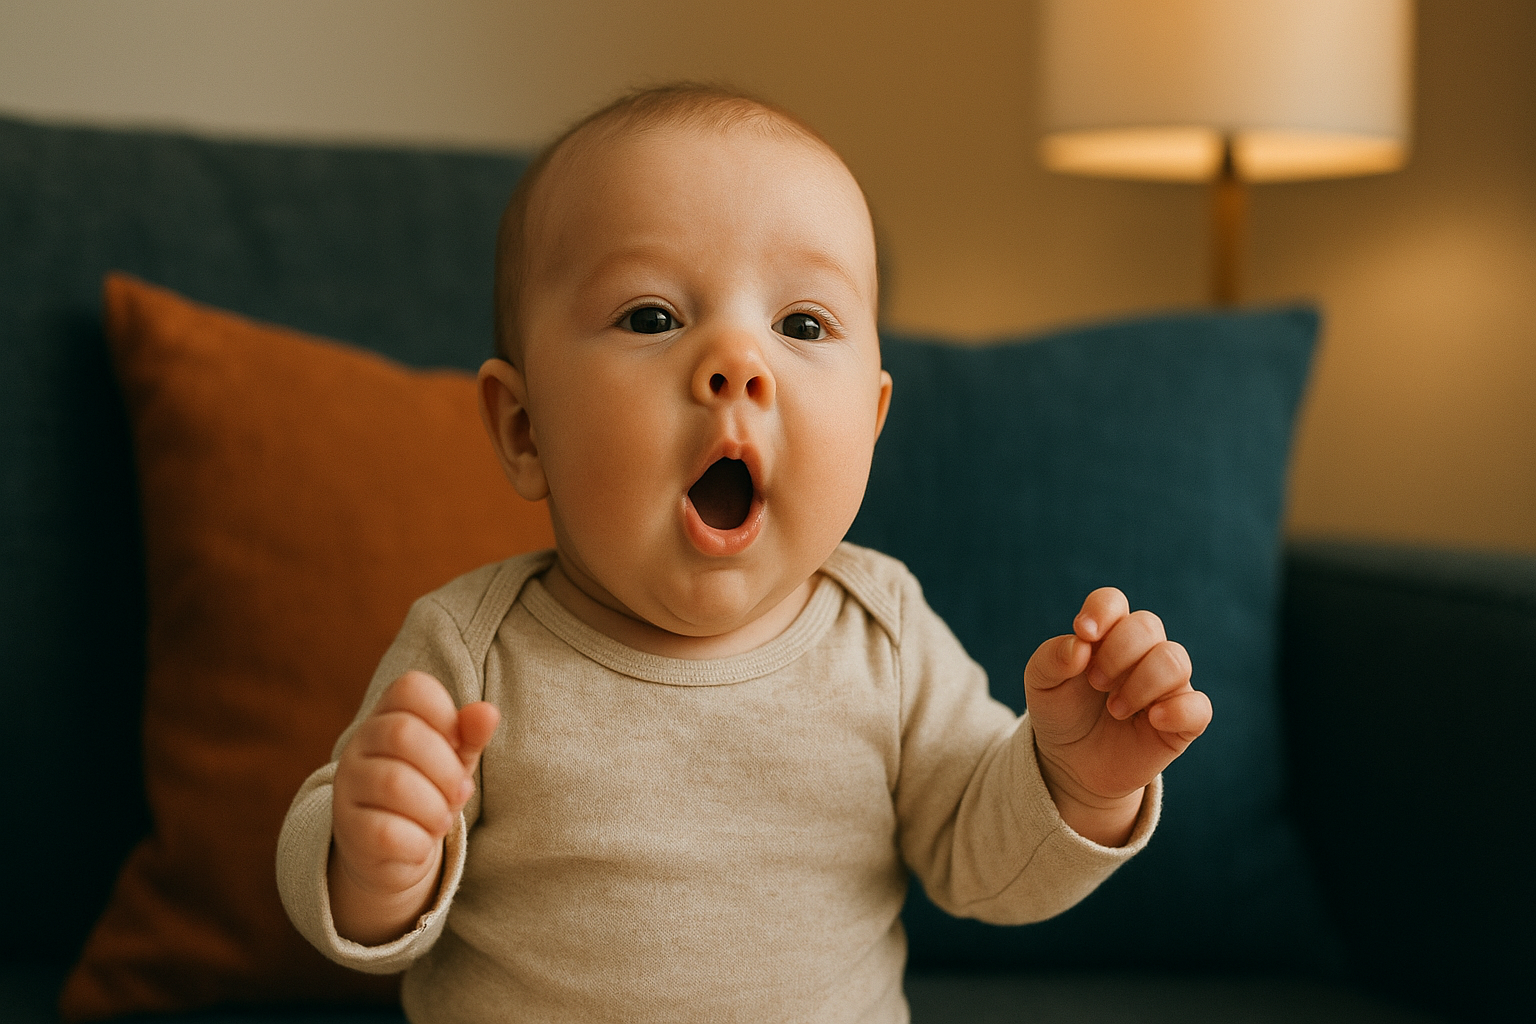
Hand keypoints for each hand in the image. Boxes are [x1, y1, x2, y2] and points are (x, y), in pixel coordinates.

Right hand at [329, 671, 498, 943]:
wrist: (392, 851)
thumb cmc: (429, 791)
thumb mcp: (456, 759)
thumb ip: (471, 734)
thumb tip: (487, 712)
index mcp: (387, 716)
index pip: (411, 688)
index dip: (446, 714)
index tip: (457, 744)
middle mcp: (359, 745)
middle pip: (402, 733)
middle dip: (446, 769)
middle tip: (459, 792)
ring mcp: (347, 787)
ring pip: (393, 783)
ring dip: (434, 808)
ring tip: (441, 818)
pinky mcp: (347, 830)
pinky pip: (385, 831)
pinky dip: (417, 841)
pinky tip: (421, 842)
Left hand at [1023, 588, 1211, 845]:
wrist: (1072, 765)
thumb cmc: (1062, 714)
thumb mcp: (1041, 685)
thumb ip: (1051, 658)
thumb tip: (1080, 644)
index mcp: (1106, 635)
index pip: (1113, 602)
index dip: (1102, 610)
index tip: (1084, 633)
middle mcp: (1142, 652)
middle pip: (1147, 625)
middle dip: (1118, 652)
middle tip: (1096, 683)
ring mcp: (1166, 685)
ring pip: (1175, 660)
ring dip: (1141, 683)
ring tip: (1115, 709)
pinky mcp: (1183, 720)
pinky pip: (1198, 706)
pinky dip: (1177, 710)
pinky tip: (1152, 719)